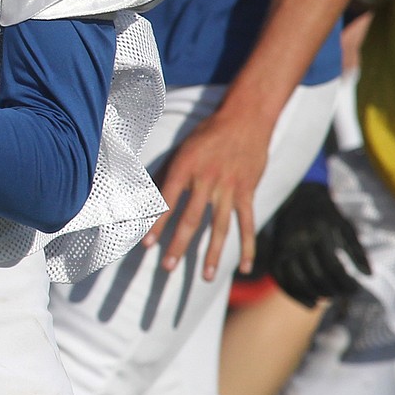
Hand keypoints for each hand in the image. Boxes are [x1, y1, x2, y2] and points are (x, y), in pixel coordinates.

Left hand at [142, 108, 269, 280]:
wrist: (245, 118)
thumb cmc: (207, 133)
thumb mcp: (182, 148)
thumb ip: (166, 173)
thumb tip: (145, 194)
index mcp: (185, 167)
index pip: (166, 200)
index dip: (156, 223)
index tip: (146, 244)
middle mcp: (206, 179)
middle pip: (191, 219)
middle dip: (178, 245)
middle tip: (167, 267)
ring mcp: (229, 188)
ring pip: (220, 227)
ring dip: (213, 254)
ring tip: (205, 277)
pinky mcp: (247, 192)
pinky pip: (247, 223)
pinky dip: (248, 246)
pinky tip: (246, 268)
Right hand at [268, 180, 370, 306]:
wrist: (299, 197)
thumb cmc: (327, 214)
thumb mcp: (345, 226)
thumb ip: (357, 250)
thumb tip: (368, 275)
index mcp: (319, 231)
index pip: (333, 266)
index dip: (345, 283)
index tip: (355, 290)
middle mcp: (299, 239)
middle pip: (316, 275)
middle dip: (333, 290)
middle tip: (342, 294)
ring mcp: (284, 246)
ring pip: (297, 280)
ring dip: (315, 295)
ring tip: (328, 298)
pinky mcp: (275, 251)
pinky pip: (280, 279)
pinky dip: (294, 295)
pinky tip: (311, 303)